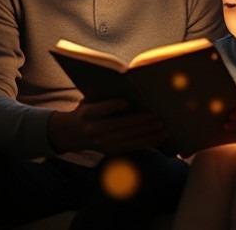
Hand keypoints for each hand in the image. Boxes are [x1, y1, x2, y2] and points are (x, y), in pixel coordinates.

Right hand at [48, 99, 168, 154]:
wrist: (72, 134)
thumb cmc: (86, 111)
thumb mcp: (88, 101)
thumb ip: (104, 97)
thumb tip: (129, 85)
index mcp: (86, 114)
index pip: (99, 110)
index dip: (112, 106)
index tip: (127, 101)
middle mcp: (93, 130)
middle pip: (119, 126)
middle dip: (140, 122)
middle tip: (157, 116)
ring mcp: (102, 143)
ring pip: (128, 138)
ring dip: (148, 134)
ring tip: (163, 128)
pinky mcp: (111, 151)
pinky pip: (132, 147)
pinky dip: (148, 142)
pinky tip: (160, 137)